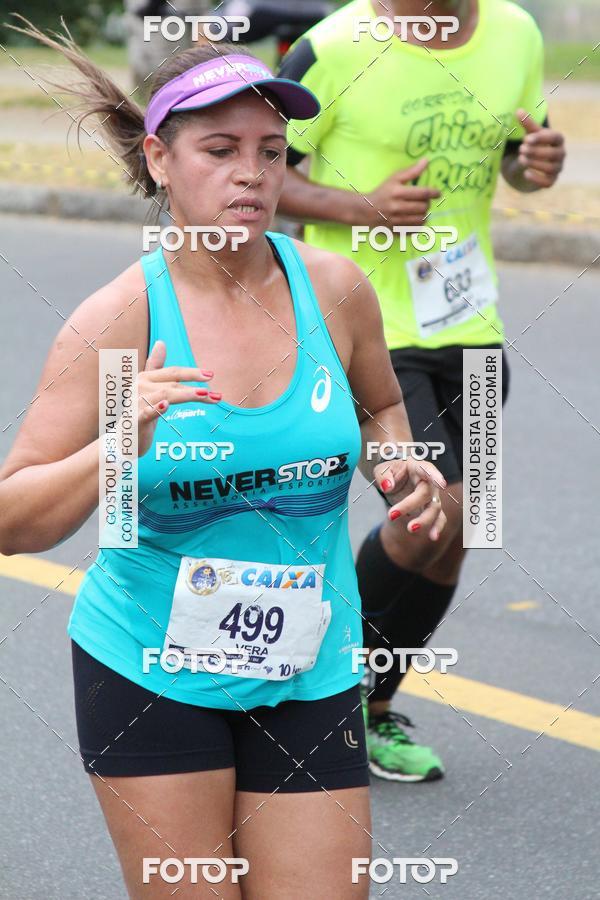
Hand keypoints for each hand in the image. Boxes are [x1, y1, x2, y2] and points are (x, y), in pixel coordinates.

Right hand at [135, 340, 220, 456]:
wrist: (122, 438)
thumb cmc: (138, 411)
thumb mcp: (148, 387)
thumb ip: (154, 365)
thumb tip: (161, 342)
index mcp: (145, 378)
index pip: (172, 372)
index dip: (192, 372)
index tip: (211, 375)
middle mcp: (140, 387)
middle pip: (172, 383)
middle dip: (195, 386)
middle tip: (215, 391)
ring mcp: (136, 403)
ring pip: (164, 395)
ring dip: (185, 394)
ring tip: (204, 395)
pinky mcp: (134, 420)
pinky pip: (146, 413)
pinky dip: (156, 409)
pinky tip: (166, 405)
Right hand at [365, 158, 440, 226]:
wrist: (366, 210)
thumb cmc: (382, 192)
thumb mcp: (395, 178)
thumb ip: (412, 171)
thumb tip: (426, 161)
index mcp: (397, 192)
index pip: (423, 193)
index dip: (434, 193)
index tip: (437, 193)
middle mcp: (397, 207)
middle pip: (423, 207)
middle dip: (427, 203)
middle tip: (425, 200)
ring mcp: (396, 221)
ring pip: (421, 219)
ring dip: (424, 214)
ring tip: (421, 209)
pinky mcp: (396, 230)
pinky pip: (415, 230)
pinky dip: (419, 224)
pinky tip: (416, 218)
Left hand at [374, 456, 446, 540]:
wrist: (395, 478)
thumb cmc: (390, 471)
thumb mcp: (382, 470)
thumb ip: (384, 476)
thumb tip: (387, 486)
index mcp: (417, 467)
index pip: (427, 469)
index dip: (435, 476)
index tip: (441, 484)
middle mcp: (428, 482)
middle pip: (426, 494)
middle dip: (409, 505)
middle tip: (392, 515)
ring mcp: (432, 495)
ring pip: (434, 508)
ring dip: (424, 520)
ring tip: (410, 528)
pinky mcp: (431, 508)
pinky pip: (438, 518)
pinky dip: (436, 527)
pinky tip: (433, 537)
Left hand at [516, 108, 565, 187]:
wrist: (533, 164)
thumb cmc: (535, 145)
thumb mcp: (531, 134)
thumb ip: (527, 124)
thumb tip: (518, 110)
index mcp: (558, 139)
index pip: (555, 137)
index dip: (542, 138)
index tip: (526, 138)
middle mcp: (561, 154)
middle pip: (553, 154)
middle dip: (536, 151)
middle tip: (521, 149)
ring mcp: (557, 168)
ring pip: (550, 168)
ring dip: (535, 163)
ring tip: (521, 159)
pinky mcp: (551, 181)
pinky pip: (547, 182)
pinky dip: (537, 179)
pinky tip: (526, 173)